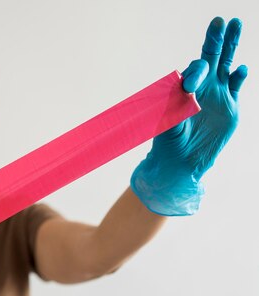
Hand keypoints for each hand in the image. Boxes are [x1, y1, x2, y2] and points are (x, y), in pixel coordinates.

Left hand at [131, 17, 247, 215]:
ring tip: (236, 23)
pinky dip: (239, 77)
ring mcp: (217, 95)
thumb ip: (177, 103)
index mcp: (184, 88)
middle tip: (220, 20)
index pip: (195, 70)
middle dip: (216, 38)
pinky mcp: (230, 107)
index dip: (195, 73)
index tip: (190, 88)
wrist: (181, 161)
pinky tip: (240, 69)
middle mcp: (201, 88)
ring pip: (226, 65)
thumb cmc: (168, 141)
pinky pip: (236, 87)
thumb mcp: (168, 120)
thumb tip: (189, 88)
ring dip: (231, 45)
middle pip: (211, 57)